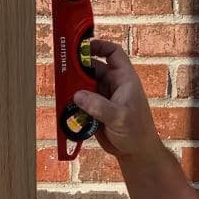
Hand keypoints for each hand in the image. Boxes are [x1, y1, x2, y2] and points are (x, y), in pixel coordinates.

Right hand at [73, 39, 160, 160]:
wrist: (136, 153)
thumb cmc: (137, 132)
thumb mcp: (120, 117)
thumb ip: (99, 106)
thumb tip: (78, 95)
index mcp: (125, 79)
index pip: (114, 53)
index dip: (100, 46)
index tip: (83, 46)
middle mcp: (113, 85)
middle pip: (93, 68)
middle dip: (79, 68)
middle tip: (63, 69)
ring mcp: (103, 97)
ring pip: (84, 84)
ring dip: (73, 86)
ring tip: (62, 89)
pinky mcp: (94, 110)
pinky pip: (80, 101)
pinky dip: (72, 102)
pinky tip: (65, 104)